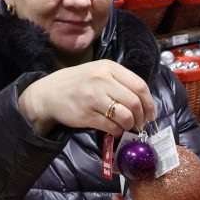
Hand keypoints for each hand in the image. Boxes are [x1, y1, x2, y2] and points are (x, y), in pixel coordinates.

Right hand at [18, 60, 155, 135]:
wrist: (49, 93)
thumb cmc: (79, 83)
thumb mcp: (99, 72)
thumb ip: (120, 82)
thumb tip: (144, 103)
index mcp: (109, 68)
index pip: (139, 85)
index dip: (149, 102)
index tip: (150, 113)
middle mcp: (101, 80)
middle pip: (134, 102)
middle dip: (141, 117)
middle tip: (140, 123)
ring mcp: (93, 98)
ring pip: (124, 116)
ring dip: (130, 125)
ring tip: (127, 126)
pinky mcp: (86, 114)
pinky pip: (110, 126)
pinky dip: (117, 131)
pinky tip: (115, 130)